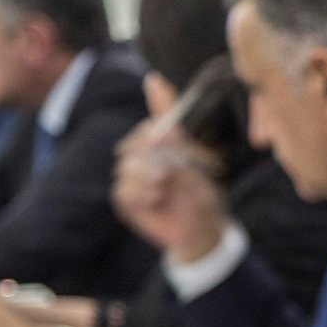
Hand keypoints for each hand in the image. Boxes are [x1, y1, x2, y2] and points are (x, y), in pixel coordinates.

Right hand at [112, 119, 230, 261]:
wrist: (203, 233)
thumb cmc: (202, 198)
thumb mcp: (196, 164)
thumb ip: (176, 134)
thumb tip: (158, 94)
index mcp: (161, 148)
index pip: (150, 125)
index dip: (157, 122)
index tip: (170, 126)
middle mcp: (143, 160)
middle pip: (134, 143)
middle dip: (152, 152)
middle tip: (170, 167)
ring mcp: (132, 180)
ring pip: (127, 166)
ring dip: (149, 176)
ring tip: (166, 187)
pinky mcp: (127, 201)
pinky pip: (123, 190)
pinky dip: (141, 193)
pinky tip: (156, 199)